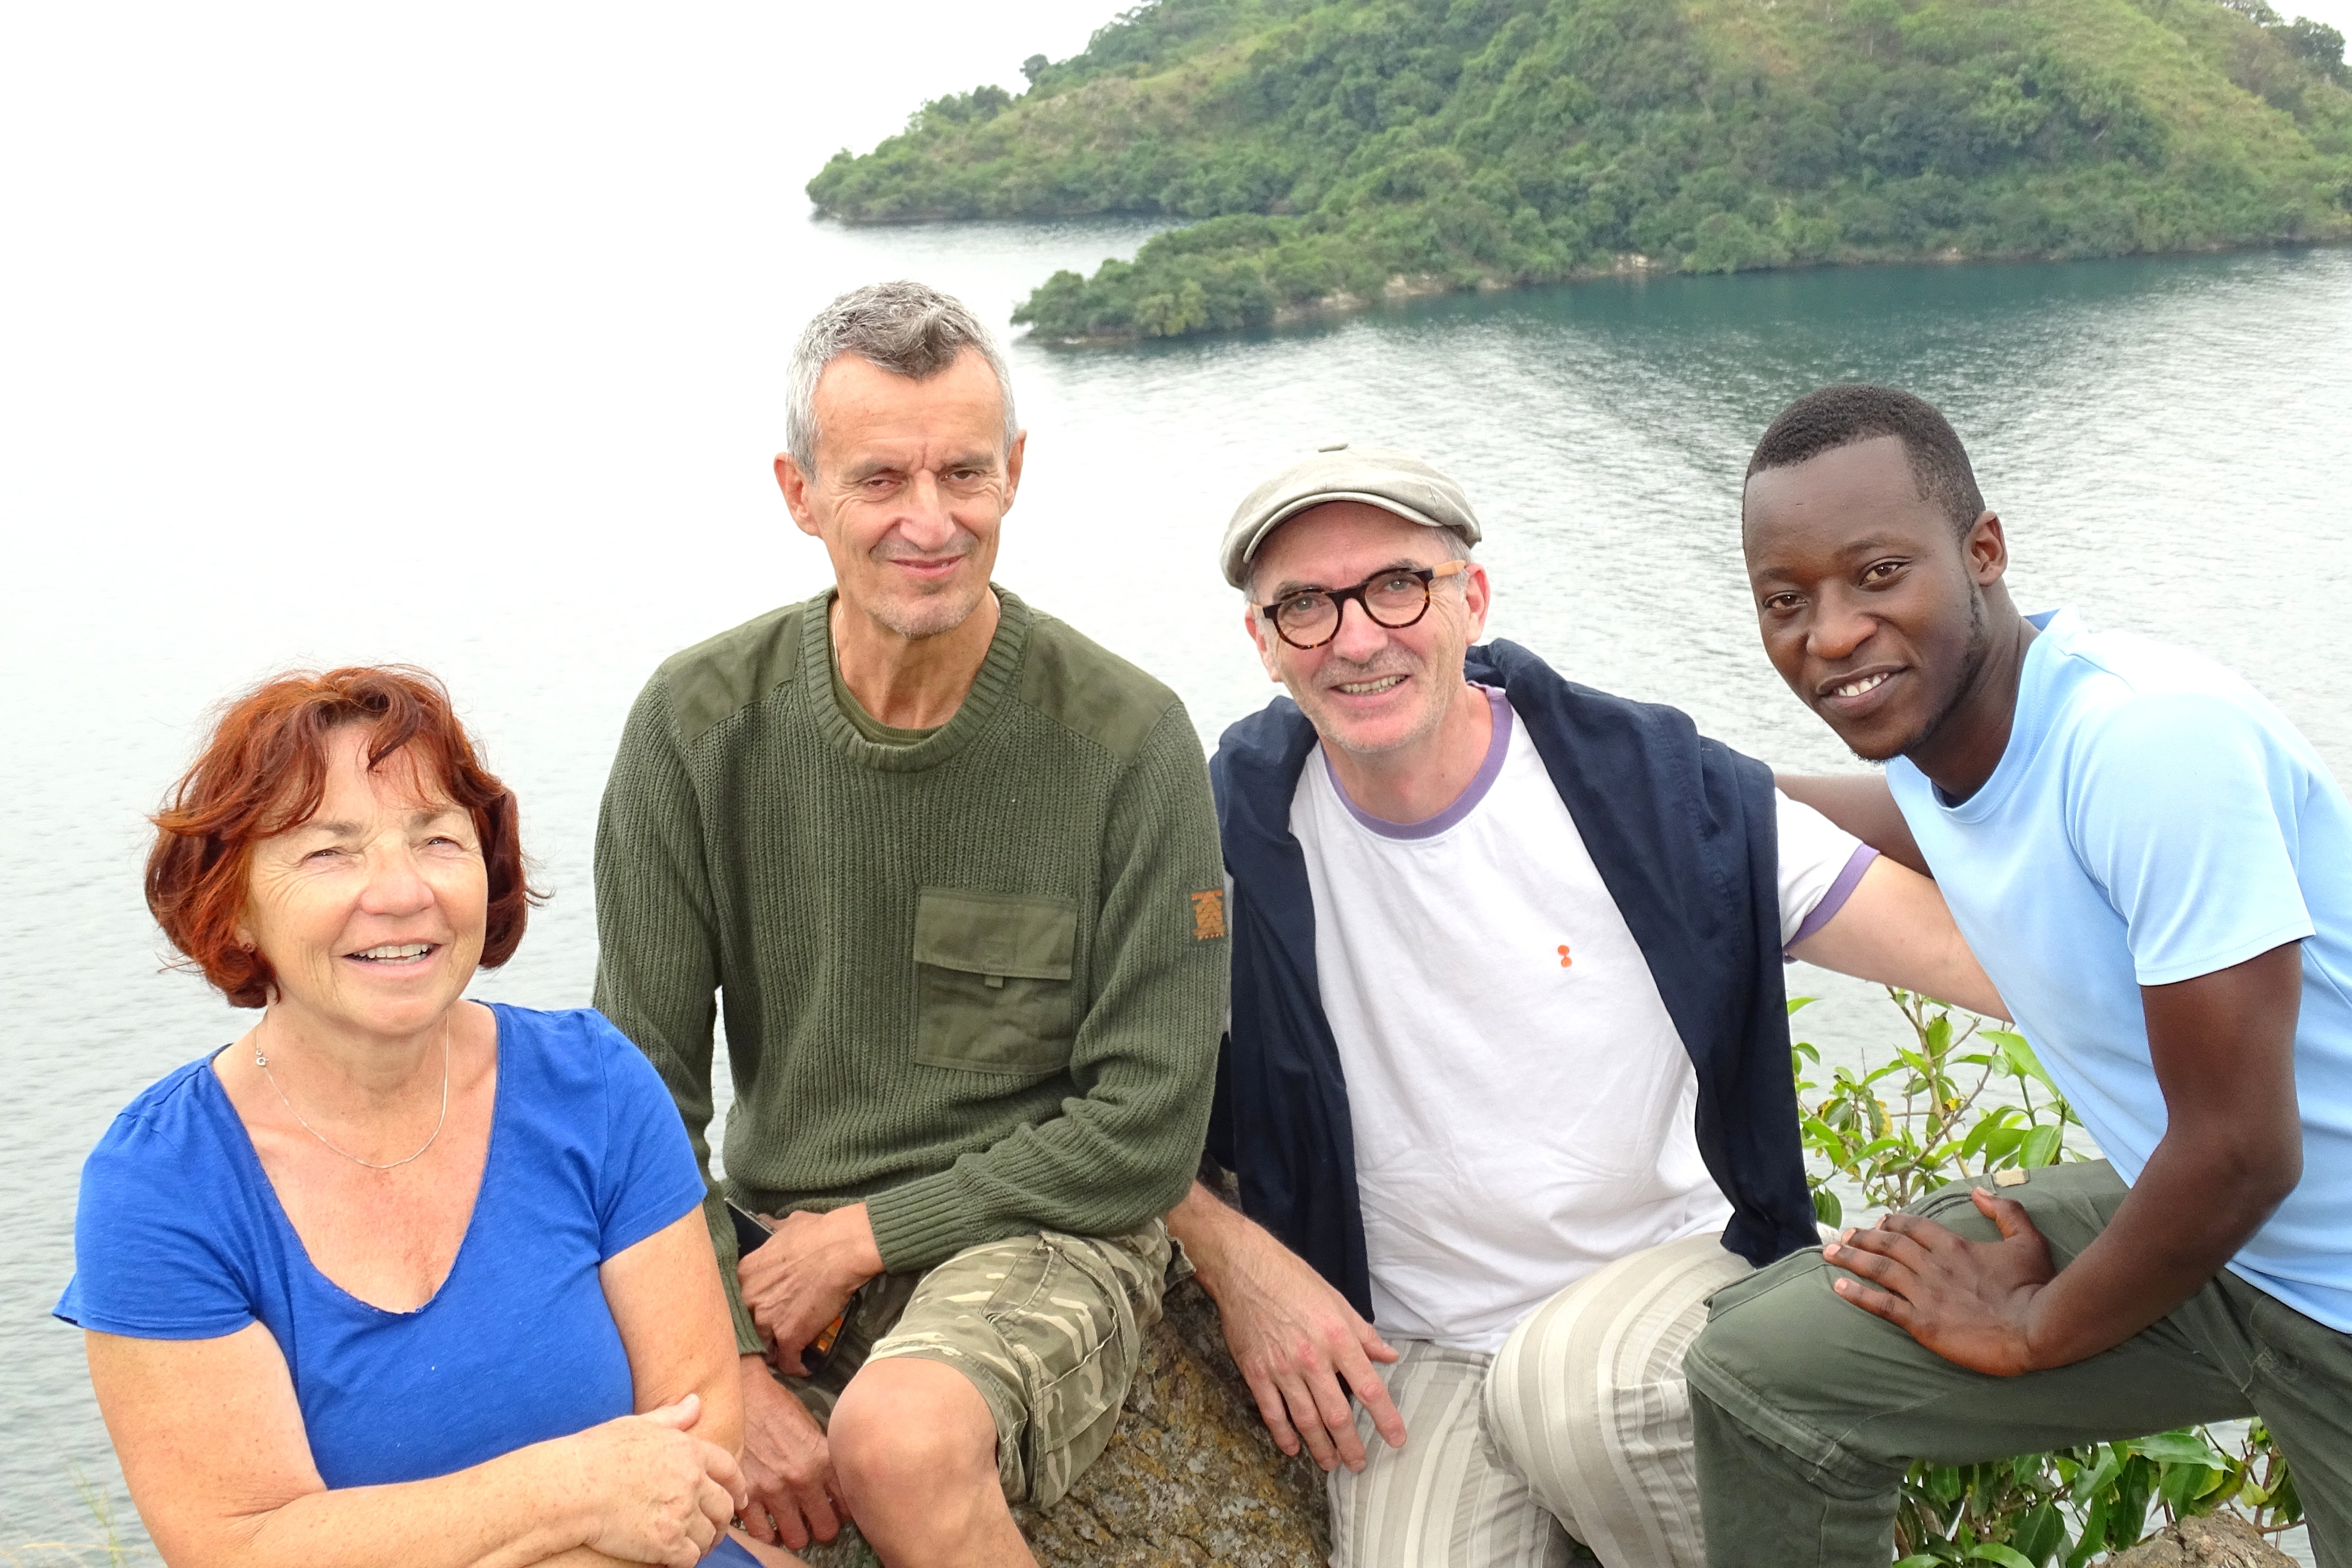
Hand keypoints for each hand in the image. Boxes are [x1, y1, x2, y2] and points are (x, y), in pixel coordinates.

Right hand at [566, 1393, 746, 1567]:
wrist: (573, 1488)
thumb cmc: (598, 1453)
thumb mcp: (638, 1424)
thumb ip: (672, 1416)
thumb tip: (697, 1400)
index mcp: (689, 1452)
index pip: (729, 1469)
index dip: (738, 1486)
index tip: (740, 1498)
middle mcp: (692, 1482)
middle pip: (724, 1506)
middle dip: (725, 1519)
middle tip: (717, 1528)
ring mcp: (681, 1514)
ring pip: (709, 1535)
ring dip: (706, 1542)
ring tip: (698, 1546)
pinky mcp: (666, 1544)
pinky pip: (691, 1558)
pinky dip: (688, 1559)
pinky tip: (677, 1557)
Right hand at [735, 1355, 844, 1551]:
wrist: (743, 1394)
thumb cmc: (779, 1408)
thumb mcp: (814, 1428)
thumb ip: (826, 1460)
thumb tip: (836, 1488)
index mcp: (823, 1460)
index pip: (848, 1505)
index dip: (844, 1511)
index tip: (837, 1509)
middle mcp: (801, 1478)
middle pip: (825, 1529)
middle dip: (822, 1527)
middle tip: (815, 1520)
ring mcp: (773, 1489)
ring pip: (795, 1538)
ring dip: (795, 1533)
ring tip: (792, 1524)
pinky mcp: (746, 1494)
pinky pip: (762, 1535)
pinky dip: (766, 1534)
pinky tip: (768, 1523)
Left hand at [738, 1205, 878, 1373]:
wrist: (843, 1248)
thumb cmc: (819, 1233)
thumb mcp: (786, 1224)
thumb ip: (770, 1229)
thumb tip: (765, 1222)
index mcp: (745, 1273)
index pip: (737, 1300)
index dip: (750, 1308)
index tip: (759, 1312)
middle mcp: (750, 1298)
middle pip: (747, 1325)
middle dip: (758, 1332)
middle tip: (771, 1335)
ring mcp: (768, 1319)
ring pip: (764, 1346)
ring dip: (775, 1351)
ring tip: (785, 1355)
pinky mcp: (790, 1336)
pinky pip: (788, 1361)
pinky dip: (796, 1366)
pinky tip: (803, 1368)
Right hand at [1201, 1219, 1404, 1471]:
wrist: (1245, 1269)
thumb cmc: (1294, 1280)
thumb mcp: (1338, 1301)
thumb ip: (1364, 1334)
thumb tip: (1389, 1356)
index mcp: (1338, 1338)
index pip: (1369, 1388)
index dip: (1385, 1418)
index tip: (1396, 1439)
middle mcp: (1312, 1358)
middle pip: (1337, 1414)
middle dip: (1350, 1445)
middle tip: (1358, 1464)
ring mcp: (1282, 1368)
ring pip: (1305, 1420)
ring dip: (1320, 1446)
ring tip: (1330, 1463)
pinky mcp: (1256, 1372)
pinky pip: (1272, 1412)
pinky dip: (1283, 1434)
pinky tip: (1293, 1448)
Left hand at [1824, 1187, 2057, 1375]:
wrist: (2037, 1329)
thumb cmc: (2035, 1288)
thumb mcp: (2027, 1241)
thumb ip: (2006, 1212)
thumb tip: (1979, 1191)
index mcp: (1955, 1246)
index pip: (1914, 1228)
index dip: (1893, 1224)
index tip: (1878, 1223)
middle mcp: (1934, 1265)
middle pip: (1888, 1245)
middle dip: (1862, 1238)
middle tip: (1842, 1235)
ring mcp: (1925, 1294)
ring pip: (1879, 1270)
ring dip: (1851, 1259)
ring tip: (1828, 1253)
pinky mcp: (1922, 1323)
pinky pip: (1882, 1305)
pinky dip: (1858, 1294)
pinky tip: (1839, 1286)